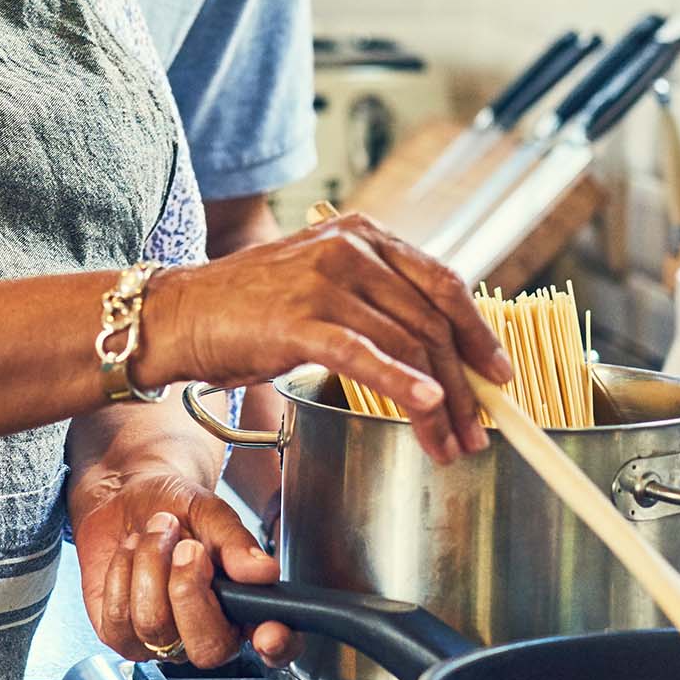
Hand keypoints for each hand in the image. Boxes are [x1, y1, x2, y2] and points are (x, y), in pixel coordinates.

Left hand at [69, 463, 296, 669]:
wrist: (130, 497)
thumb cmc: (176, 508)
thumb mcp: (211, 513)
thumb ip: (237, 543)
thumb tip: (263, 571)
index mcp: (243, 607)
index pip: (274, 646)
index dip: (276, 646)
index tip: (267, 634)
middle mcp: (207, 632)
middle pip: (207, 648)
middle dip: (189, 590)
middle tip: (186, 546)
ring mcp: (164, 640)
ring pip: (155, 625)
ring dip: (151, 564)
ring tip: (157, 534)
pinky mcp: (121, 635)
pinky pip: (118, 617)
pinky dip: (122, 571)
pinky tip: (131, 551)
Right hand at [137, 212, 509, 464]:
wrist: (178, 314)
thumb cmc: (249, 311)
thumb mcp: (323, 287)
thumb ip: (376, 303)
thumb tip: (439, 352)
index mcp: (363, 234)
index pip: (442, 283)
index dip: (480, 333)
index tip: (501, 377)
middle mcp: (351, 247)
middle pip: (432, 321)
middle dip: (466, 384)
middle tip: (481, 431)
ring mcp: (325, 280)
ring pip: (407, 346)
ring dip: (439, 404)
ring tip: (450, 444)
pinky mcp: (299, 320)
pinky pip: (366, 355)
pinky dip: (403, 384)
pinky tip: (427, 407)